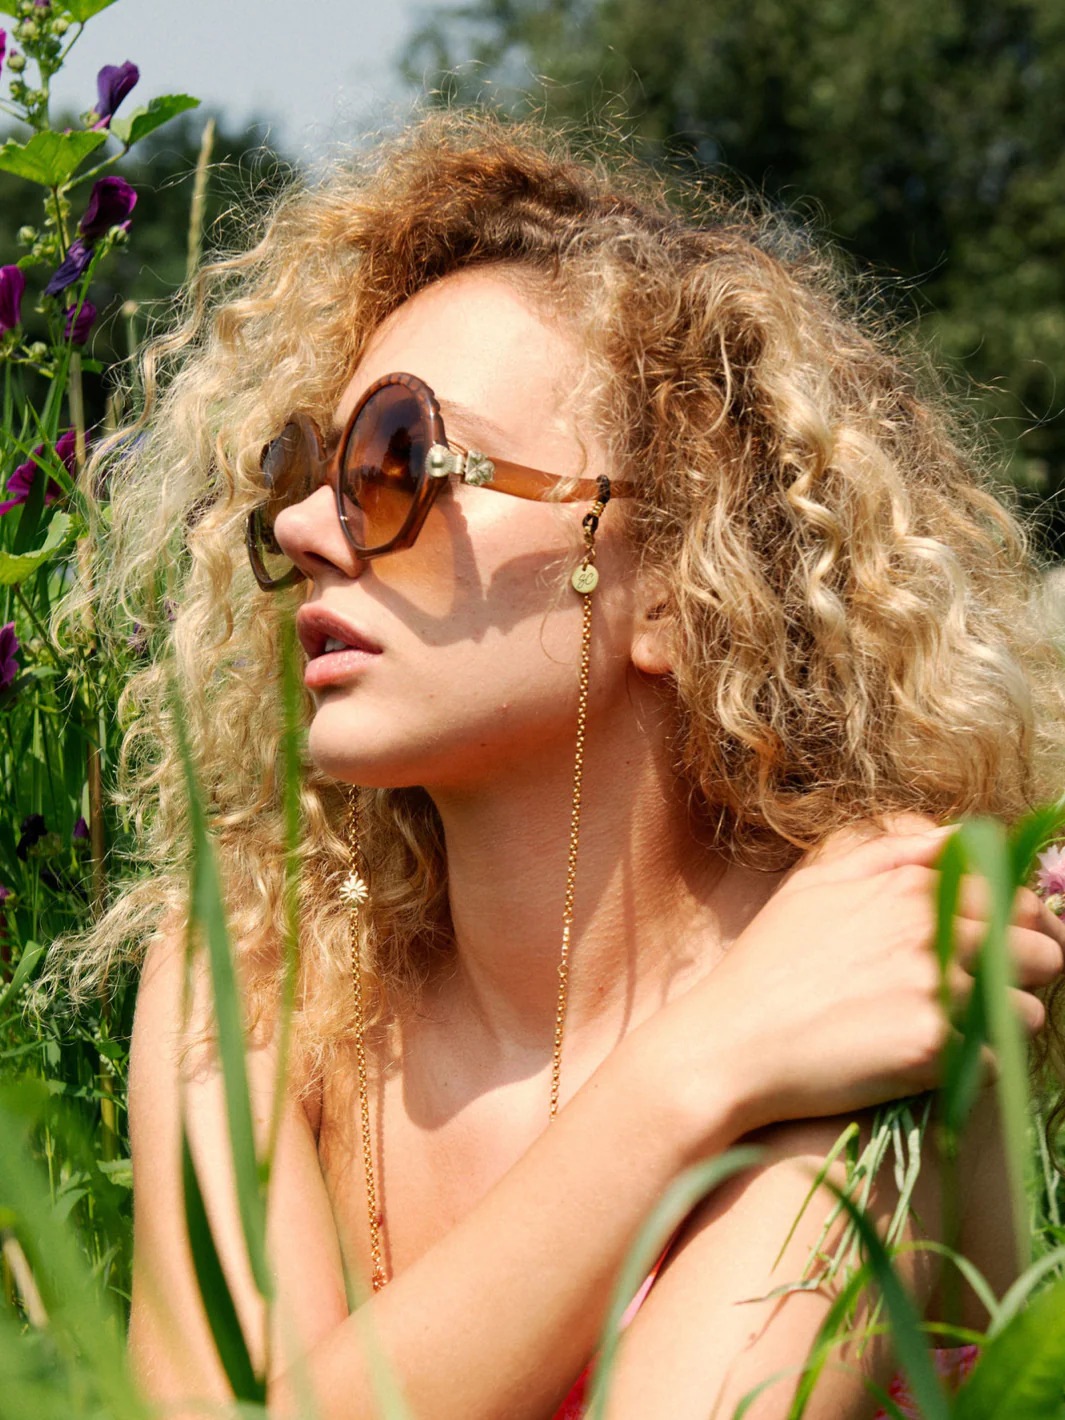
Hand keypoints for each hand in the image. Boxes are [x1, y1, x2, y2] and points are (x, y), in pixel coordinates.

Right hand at [664, 821, 1064, 1140]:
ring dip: (1006, 1025)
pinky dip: (977, 1068)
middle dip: (1028, 974)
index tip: (1001, 948)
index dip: (1019, 926)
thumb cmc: (768, 963)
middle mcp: (931, 931)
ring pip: (1031, 1011)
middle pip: (1041, 951)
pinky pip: (998, 1062)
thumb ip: (893, 852)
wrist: (729, 1042)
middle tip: (989, 994)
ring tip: (960, 1032)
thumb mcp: (817, 884)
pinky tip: (936, 1062)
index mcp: (910, 888)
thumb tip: (957, 836)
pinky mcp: (931, 1049)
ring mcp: (935, 990)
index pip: (1016, 897)